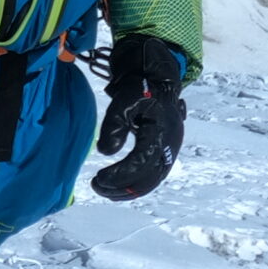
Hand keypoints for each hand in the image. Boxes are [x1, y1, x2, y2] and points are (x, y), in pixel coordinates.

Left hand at [91, 34, 185, 201]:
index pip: (141, 161)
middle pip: (149, 177)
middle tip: (97, 186)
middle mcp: (170, 144)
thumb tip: (105, 152)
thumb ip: (114, 125)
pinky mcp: (166, 152)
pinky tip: (118, 186)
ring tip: (103, 189)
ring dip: (128, 189)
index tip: (99, 178)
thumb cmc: (139, 87)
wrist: (158, 79)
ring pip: (152, 179)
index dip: (120, 174)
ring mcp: (171, 150)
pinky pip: (153, 175)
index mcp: (160, 130)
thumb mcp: (123, 100)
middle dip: (123, 187)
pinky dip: (136, 184)